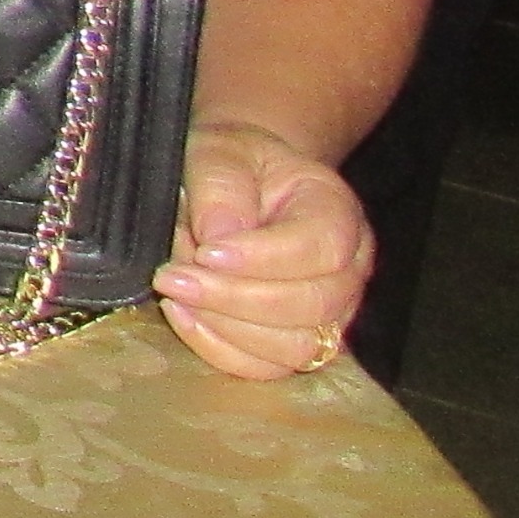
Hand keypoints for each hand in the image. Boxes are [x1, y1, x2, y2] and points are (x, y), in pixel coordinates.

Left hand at [150, 118, 371, 378]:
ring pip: (294, 347)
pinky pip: (267, 367)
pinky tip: (183, 315)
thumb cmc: (234, 164)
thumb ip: (221, 185)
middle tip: (171, 276)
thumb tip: (219, 235)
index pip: (320, 248)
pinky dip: (221, 349)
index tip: (206, 251)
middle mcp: (347, 269)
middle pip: (311, 306)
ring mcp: (329, 313)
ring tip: (176, 291)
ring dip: (226, 326)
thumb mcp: (221, 150)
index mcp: (336, 212)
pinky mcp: (295, 341)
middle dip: (233, 297)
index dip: (263, 258)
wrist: (240, 183)